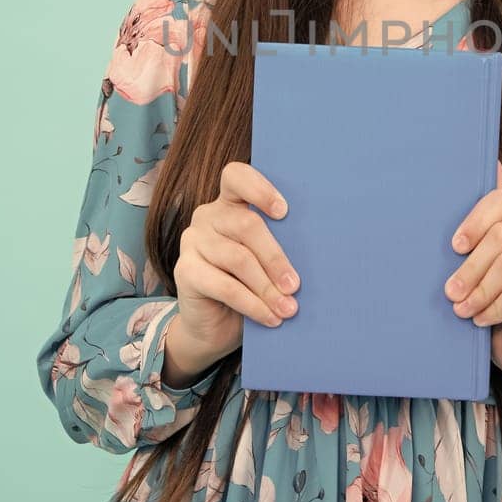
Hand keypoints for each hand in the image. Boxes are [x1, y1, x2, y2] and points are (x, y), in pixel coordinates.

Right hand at [172, 161, 302, 362]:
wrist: (214, 325)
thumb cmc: (249, 285)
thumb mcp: (265, 261)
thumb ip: (279, 246)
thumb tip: (317, 253)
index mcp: (229, 203)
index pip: (236, 177)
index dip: (260, 189)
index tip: (284, 212)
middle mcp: (207, 216)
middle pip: (246, 225)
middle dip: (276, 258)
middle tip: (295, 285)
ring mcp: (192, 241)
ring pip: (238, 259)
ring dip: (267, 288)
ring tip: (288, 309)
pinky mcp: (184, 270)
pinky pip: (225, 286)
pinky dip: (253, 304)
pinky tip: (270, 318)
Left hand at [444, 161, 501, 371]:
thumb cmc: (493, 300)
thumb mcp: (481, 262)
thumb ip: (484, 222)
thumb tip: (494, 163)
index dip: (474, 220)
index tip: (453, 247)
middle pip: (501, 236)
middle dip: (469, 266)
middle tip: (450, 292)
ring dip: (478, 290)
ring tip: (462, 308)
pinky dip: (491, 309)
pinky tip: (480, 320)